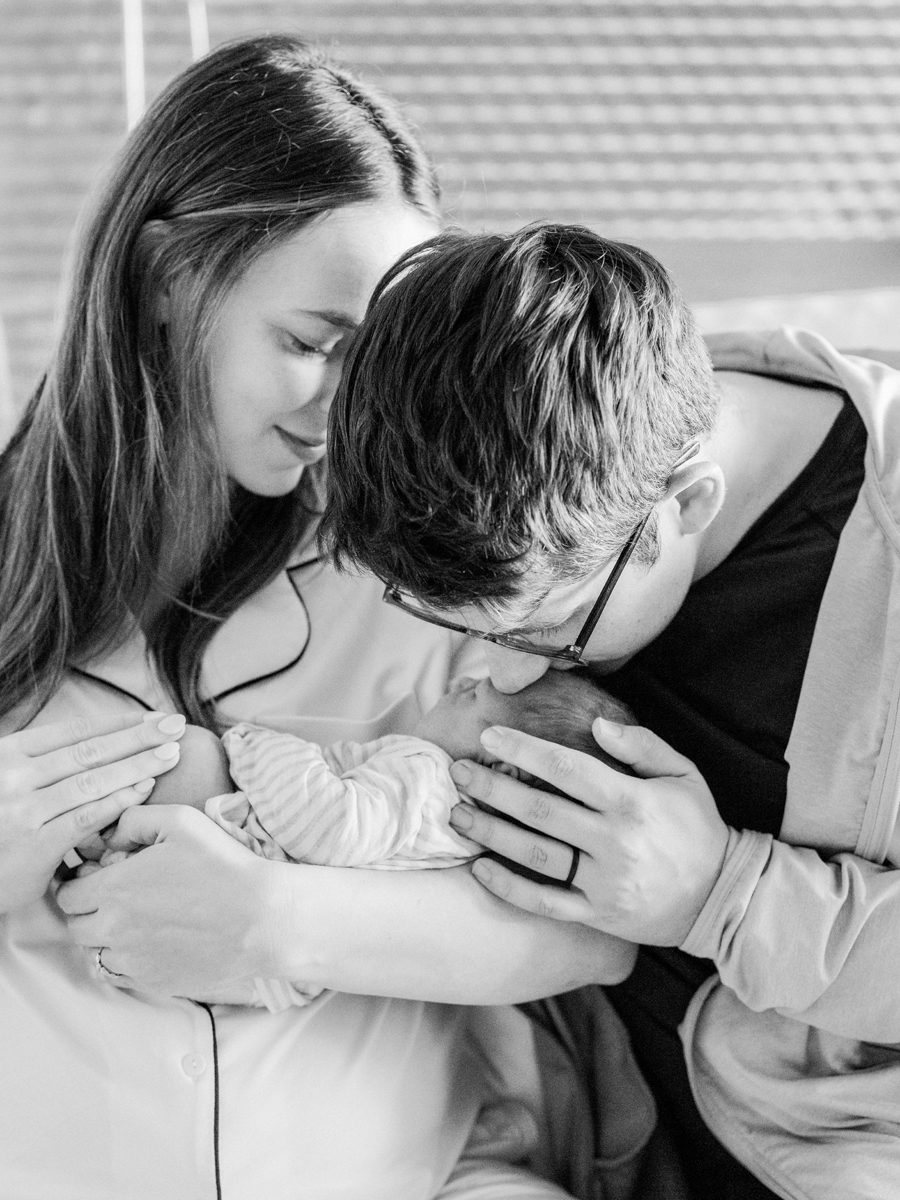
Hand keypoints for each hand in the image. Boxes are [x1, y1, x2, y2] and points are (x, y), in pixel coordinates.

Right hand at [0, 711, 184, 912]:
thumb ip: (42, 764)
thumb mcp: (7, 782)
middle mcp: (15, 775)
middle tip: (177, 725)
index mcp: (9, 753)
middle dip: (139, 736)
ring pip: (92, 780)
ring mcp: (24, 809)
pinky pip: (85, 816)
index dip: (119, 722)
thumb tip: (99, 742)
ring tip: (171, 753)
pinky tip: (145, 788)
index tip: (154, 716)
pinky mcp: (35, 843)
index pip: (75, 731)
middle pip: (90, 750)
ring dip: (137, 764)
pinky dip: (118, 800)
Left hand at [56, 804, 271, 994]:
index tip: (100, 877)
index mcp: (114, 889)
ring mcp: (132, 961)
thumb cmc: (223, 865)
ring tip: (137, 920)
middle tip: (117, 898)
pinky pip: (119, 975)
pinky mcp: (152, 982)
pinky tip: (152, 942)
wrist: (263, 919)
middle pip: (75, 926)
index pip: (66, 894)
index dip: (79, 883)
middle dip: (88, 910)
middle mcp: (114, 930)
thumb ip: (134, 820)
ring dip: (105, 938)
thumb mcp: (181, 821)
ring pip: (94, 953)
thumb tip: (109, 835)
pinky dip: (126, 960)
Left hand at [448, 718, 729, 945]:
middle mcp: (615, 841)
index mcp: (633, 801)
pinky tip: (479, 867)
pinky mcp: (598, 915)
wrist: (723, 896)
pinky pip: (545, 903)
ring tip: (457, 814)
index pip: (567, 768)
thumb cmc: (697, 827)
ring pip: (535, 855)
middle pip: (540, 809)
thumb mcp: (684, 774)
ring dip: (491, 832)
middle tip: (457, 771)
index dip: (524, 750)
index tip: (489, 737)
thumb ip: (642, 745)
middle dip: (493, 787)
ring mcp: (604, 882)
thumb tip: (598, 724)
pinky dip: (509, 887)